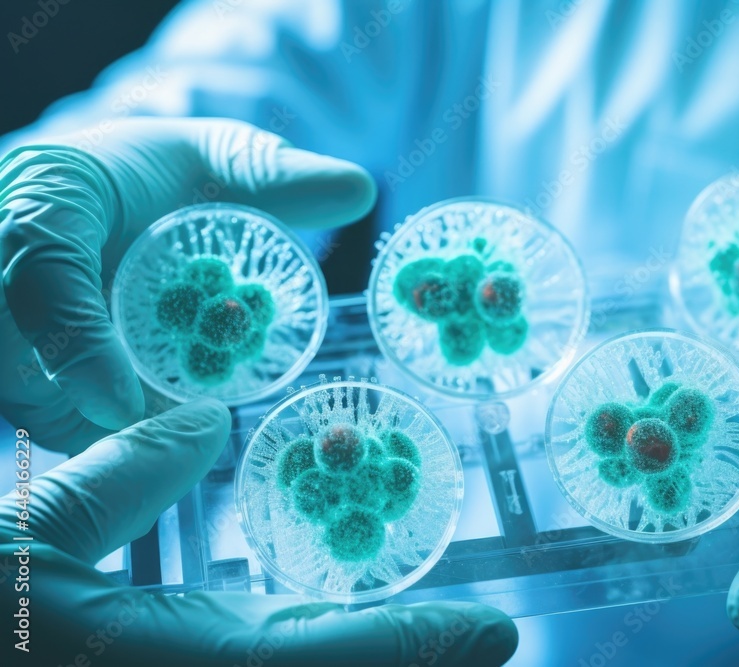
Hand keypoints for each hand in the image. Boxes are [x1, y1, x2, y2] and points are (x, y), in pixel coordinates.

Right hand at [0, 118, 376, 453]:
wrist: (105, 190)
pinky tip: (158, 456)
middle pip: (13, 359)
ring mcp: (10, 320)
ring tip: (170, 468)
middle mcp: (7, 264)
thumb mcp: (214, 161)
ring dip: (98, 438)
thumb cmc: (159, 173)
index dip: (71, 337)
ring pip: (31, 399)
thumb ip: (273, 177)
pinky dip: (104, 440)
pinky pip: (52, 415)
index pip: (34, 266)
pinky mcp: (24, 363)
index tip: (120, 403)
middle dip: (82, 415)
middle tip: (168, 458)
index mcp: (46, 197)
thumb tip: (362, 188)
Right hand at [0, 400, 517, 665]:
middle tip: (489, 641)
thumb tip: (202, 421)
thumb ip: (117, 483)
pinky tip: (363, 637)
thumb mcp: (27, 536)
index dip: (406, 647)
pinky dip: (340, 654)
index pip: (306, 659)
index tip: (494, 632)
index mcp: (157, 658)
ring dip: (390, 663)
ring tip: (454, 642)